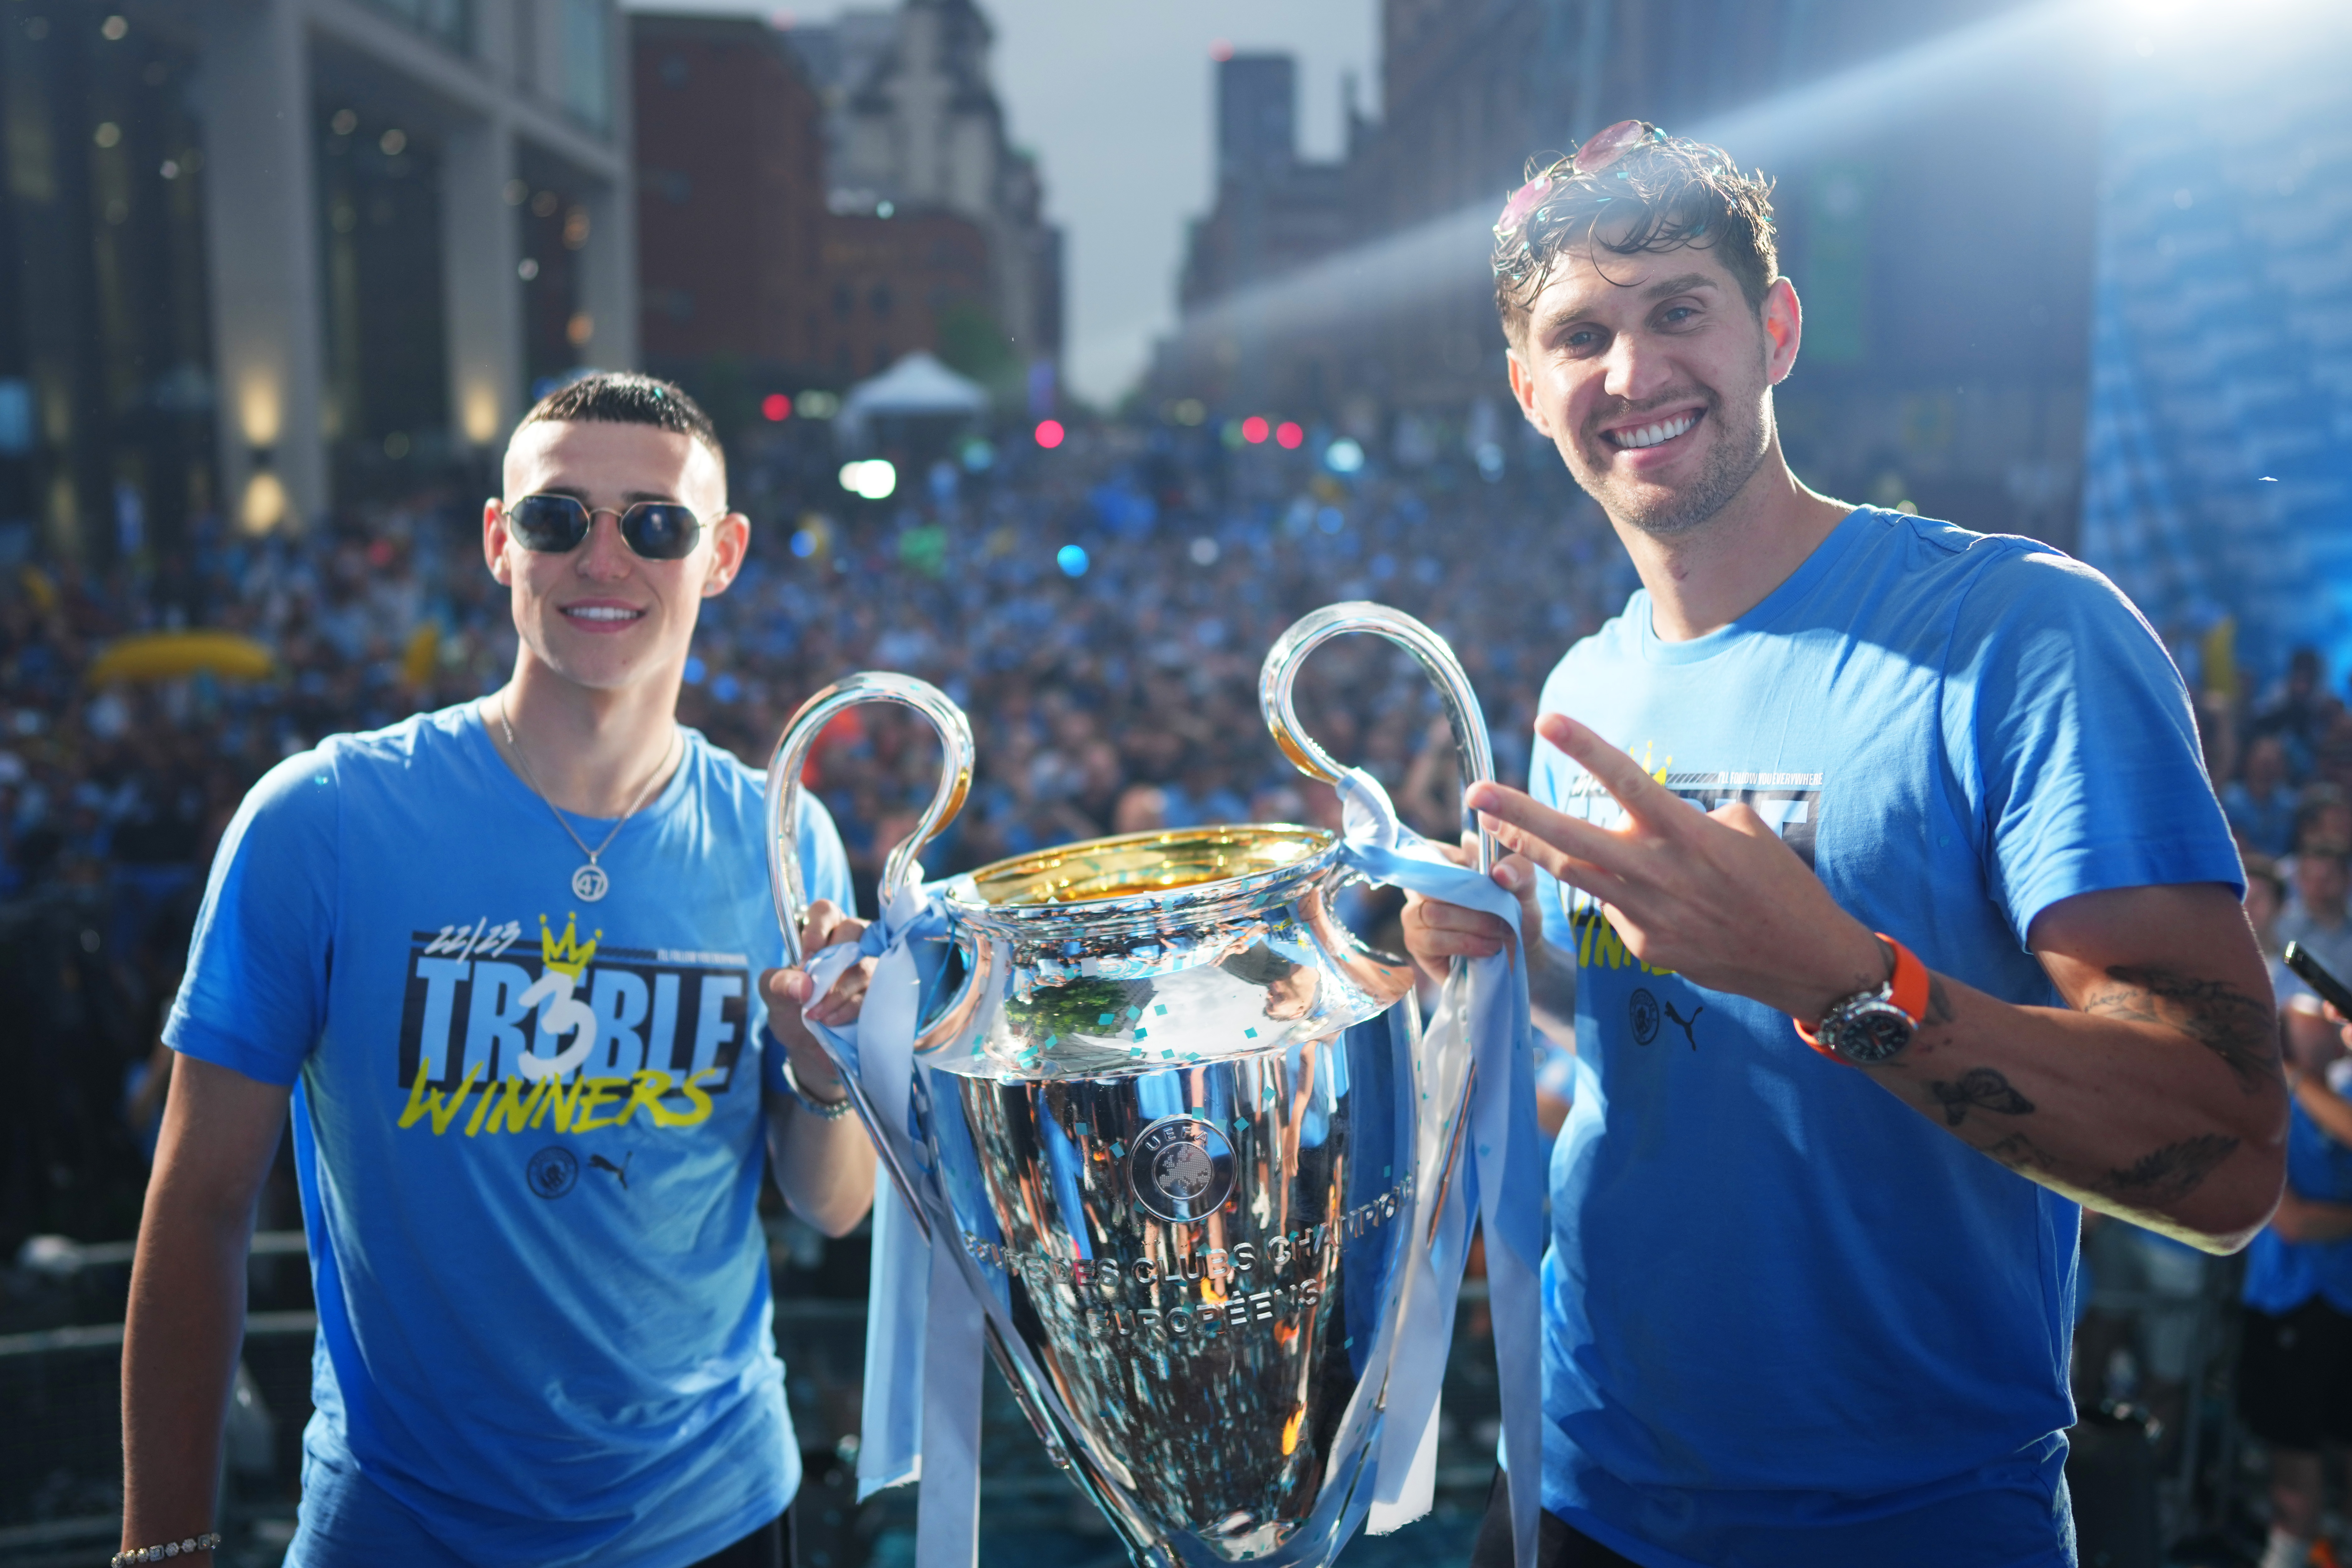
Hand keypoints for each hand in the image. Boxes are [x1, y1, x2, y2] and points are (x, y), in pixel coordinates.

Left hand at [759, 900, 871, 1099]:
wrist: (808, 1044)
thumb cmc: (790, 1006)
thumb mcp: (773, 994)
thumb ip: (779, 984)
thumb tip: (802, 985)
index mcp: (822, 930)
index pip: (824, 911)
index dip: (816, 929)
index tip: (805, 960)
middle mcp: (850, 941)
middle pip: (853, 931)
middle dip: (832, 961)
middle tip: (812, 990)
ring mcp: (869, 964)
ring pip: (863, 965)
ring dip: (837, 991)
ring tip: (814, 1013)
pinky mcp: (879, 991)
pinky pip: (872, 993)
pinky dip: (849, 1008)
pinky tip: (831, 1020)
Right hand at [1400, 840, 1546, 977]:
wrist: (1520, 953)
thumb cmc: (1516, 912)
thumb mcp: (1526, 888)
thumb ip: (1518, 870)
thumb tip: (1498, 871)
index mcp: (1446, 861)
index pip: (1432, 851)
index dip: (1455, 865)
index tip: (1485, 880)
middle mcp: (1423, 886)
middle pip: (1431, 886)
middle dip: (1472, 903)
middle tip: (1503, 917)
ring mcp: (1415, 915)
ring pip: (1432, 914)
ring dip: (1472, 925)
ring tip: (1500, 934)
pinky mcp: (1417, 944)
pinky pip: (1432, 940)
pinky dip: (1464, 943)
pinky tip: (1487, 948)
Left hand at [1464, 713, 1884, 1021]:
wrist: (1802, 958)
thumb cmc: (1779, 885)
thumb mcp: (1744, 831)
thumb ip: (1688, 818)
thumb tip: (1648, 818)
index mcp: (1686, 833)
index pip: (1626, 781)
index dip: (1584, 748)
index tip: (1545, 720)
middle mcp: (1659, 872)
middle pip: (1573, 839)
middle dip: (1518, 816)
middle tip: (1475, 793)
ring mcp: (1647, 914)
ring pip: (1575, 876)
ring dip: (1530, 853)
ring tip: (1495, 830)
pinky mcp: (1644, 947)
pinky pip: (1614, 910)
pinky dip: (1613, 895)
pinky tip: (1640, 897)